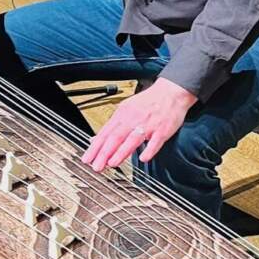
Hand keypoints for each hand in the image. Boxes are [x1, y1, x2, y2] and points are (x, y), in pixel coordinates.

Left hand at [81, 78, 196, 170]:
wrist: (171, 92)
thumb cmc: (149, 103)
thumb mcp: (126, 110)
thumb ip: (112, 126)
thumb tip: (95, 139)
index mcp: (123, 114)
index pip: (105, 133)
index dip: (95, 147)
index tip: (87, 159)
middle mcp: (133, 119)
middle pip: (115, 137)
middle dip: (104, 153)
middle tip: (96, 166)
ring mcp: (148, 124)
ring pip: (132, 139)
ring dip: (121, 152)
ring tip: (112, 163)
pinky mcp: (163, 129)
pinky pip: (155, 141)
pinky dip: (149, 150)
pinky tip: (143, 158)